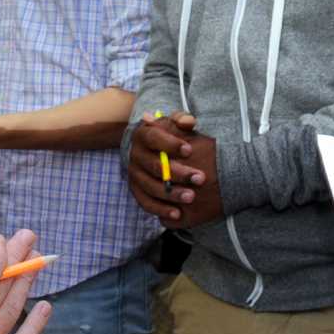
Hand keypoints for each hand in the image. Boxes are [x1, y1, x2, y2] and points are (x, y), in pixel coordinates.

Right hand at [126, 113, 223, 227]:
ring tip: (191, 197)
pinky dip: (161, 209)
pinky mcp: (136, 190)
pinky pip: (146, 202)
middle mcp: (135, 155)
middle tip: (200, 178)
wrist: (148, 147)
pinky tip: (177, 214)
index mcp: (143, 135)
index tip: (190, 150)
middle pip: (155, 166)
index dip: (171, 144)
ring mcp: (134, 174)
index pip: (154, 138)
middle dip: (178, 173)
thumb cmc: (167, 134)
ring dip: (171, 194)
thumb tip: (189, 122)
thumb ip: (182, 119)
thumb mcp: (173, 122)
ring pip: (151, 186)